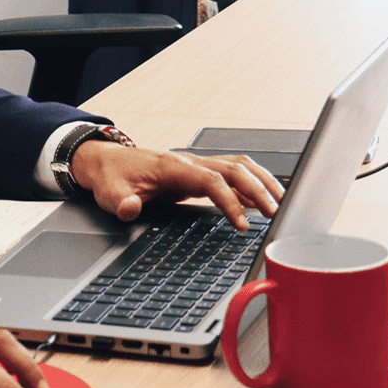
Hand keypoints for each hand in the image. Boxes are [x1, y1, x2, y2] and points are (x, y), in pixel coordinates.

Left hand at [72, 140, 283, 230]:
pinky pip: (231, 173)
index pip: (212, 180)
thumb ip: (121, 203)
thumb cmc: (111, 177)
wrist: (105, 162)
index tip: (242, 225)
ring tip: (281, 203)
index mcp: (173, 167)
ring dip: (262, 181)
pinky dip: (251, 183)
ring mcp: (195, 165)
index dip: (230, 201)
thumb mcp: (109, 194)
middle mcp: (189, 162)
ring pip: (238, 166)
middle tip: (276, 214)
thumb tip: (130, 208)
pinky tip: (261, 200)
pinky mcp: (196, 172)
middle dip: (258, 190)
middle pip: (235, 169)